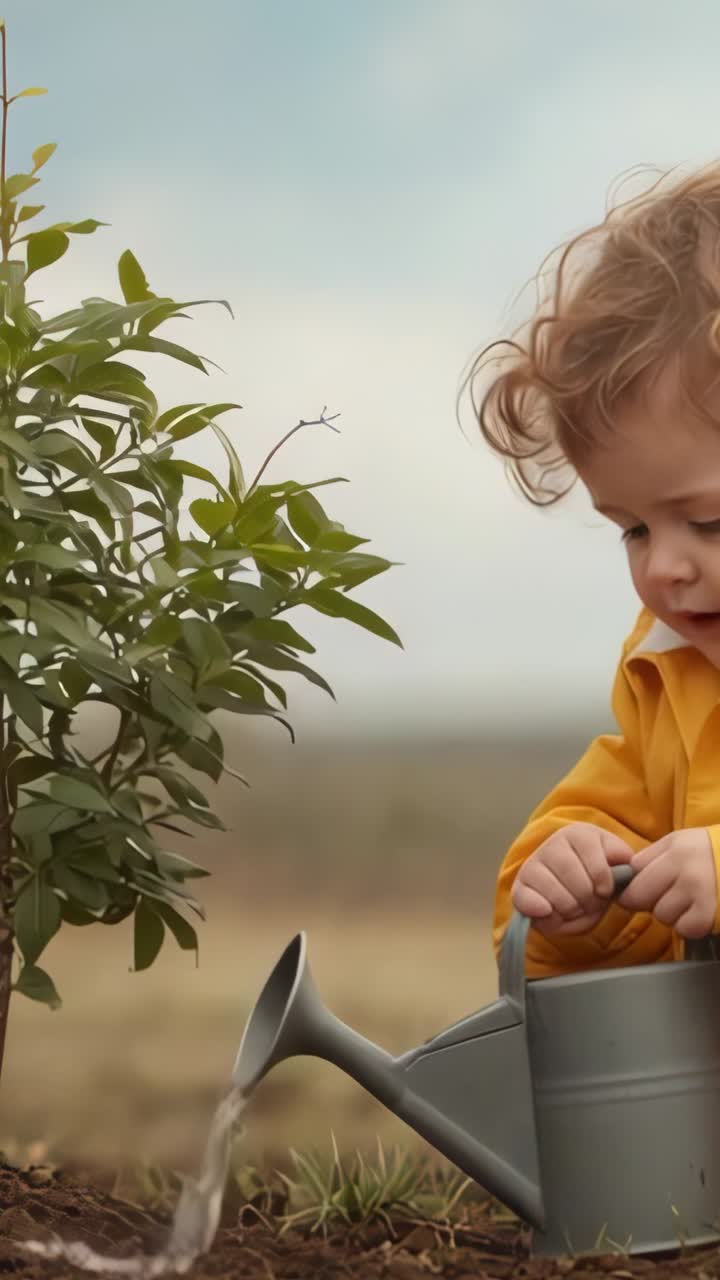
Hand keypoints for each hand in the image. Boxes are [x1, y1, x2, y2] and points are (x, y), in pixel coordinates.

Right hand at [511, 821, 634, 935]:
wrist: (572, 894)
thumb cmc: (596, 881)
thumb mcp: (617, 868)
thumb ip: (624, 864)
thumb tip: (621, 863)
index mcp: (579, 835)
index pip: (598, 867)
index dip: (604, 886)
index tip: (605, 891)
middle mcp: (553, 844)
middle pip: (577, 881)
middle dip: (588, 900)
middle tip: (588, 902)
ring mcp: (533, 864)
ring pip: (555, 893)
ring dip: (569, 909)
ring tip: (573, 907)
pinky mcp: (519, 886)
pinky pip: (527, 900)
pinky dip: (540, 910)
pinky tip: (550, 912)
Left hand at [619, 828, 716, 938]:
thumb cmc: (714, 852)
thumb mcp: (682, 842)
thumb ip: (653, 856)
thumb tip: (628, 875)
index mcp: (674, 850)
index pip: (633, 874)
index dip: (634, 885)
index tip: (643, 889)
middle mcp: (683, 870)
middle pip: (640, 898)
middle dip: (649, 901)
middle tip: (668, 896)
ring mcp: (698, 893)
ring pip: (662, 916)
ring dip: (672, 914)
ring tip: (690, 901)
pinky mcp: (710, 915)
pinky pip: (685, 929)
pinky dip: (690, 926)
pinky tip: (700, 914)